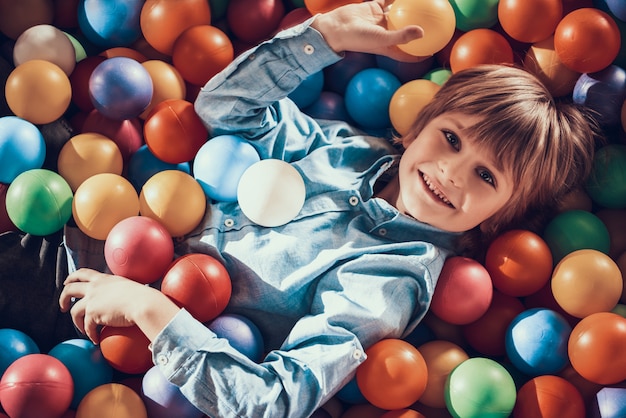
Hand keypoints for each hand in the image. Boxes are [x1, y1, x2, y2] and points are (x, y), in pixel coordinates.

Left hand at [59, 268, 178, 343]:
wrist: (143, 303)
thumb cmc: (142, 297)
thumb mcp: (127, 288)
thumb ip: (119, 291)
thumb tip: (122, 300)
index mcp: (104, 279)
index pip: (83, 273)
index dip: (72, 278)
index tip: (67, 282)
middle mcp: (95, 287)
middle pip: (70, 289)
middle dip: (63, 298)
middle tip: (62, 307)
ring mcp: (92, 299)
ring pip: (74, 310)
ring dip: (76, 321)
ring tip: (82, 329)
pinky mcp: (93, 313)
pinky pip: (86, 326)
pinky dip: (90, 334)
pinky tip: (95, 339)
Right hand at [310, 0, 425, 61]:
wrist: (336, 27)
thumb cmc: (358, 39)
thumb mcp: (382, 39)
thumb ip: (402, 36)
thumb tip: (423, 32)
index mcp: (390, 47)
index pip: (409, 53)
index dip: (422, 52)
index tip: (435, 48)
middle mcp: (388, 34)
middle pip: (408, 31)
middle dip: (420, 28)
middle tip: (436, 22)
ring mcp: (382, 21)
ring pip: (401, 14)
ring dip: (410, 8)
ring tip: (425, 2)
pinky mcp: (375, 8)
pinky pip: (390, 0)